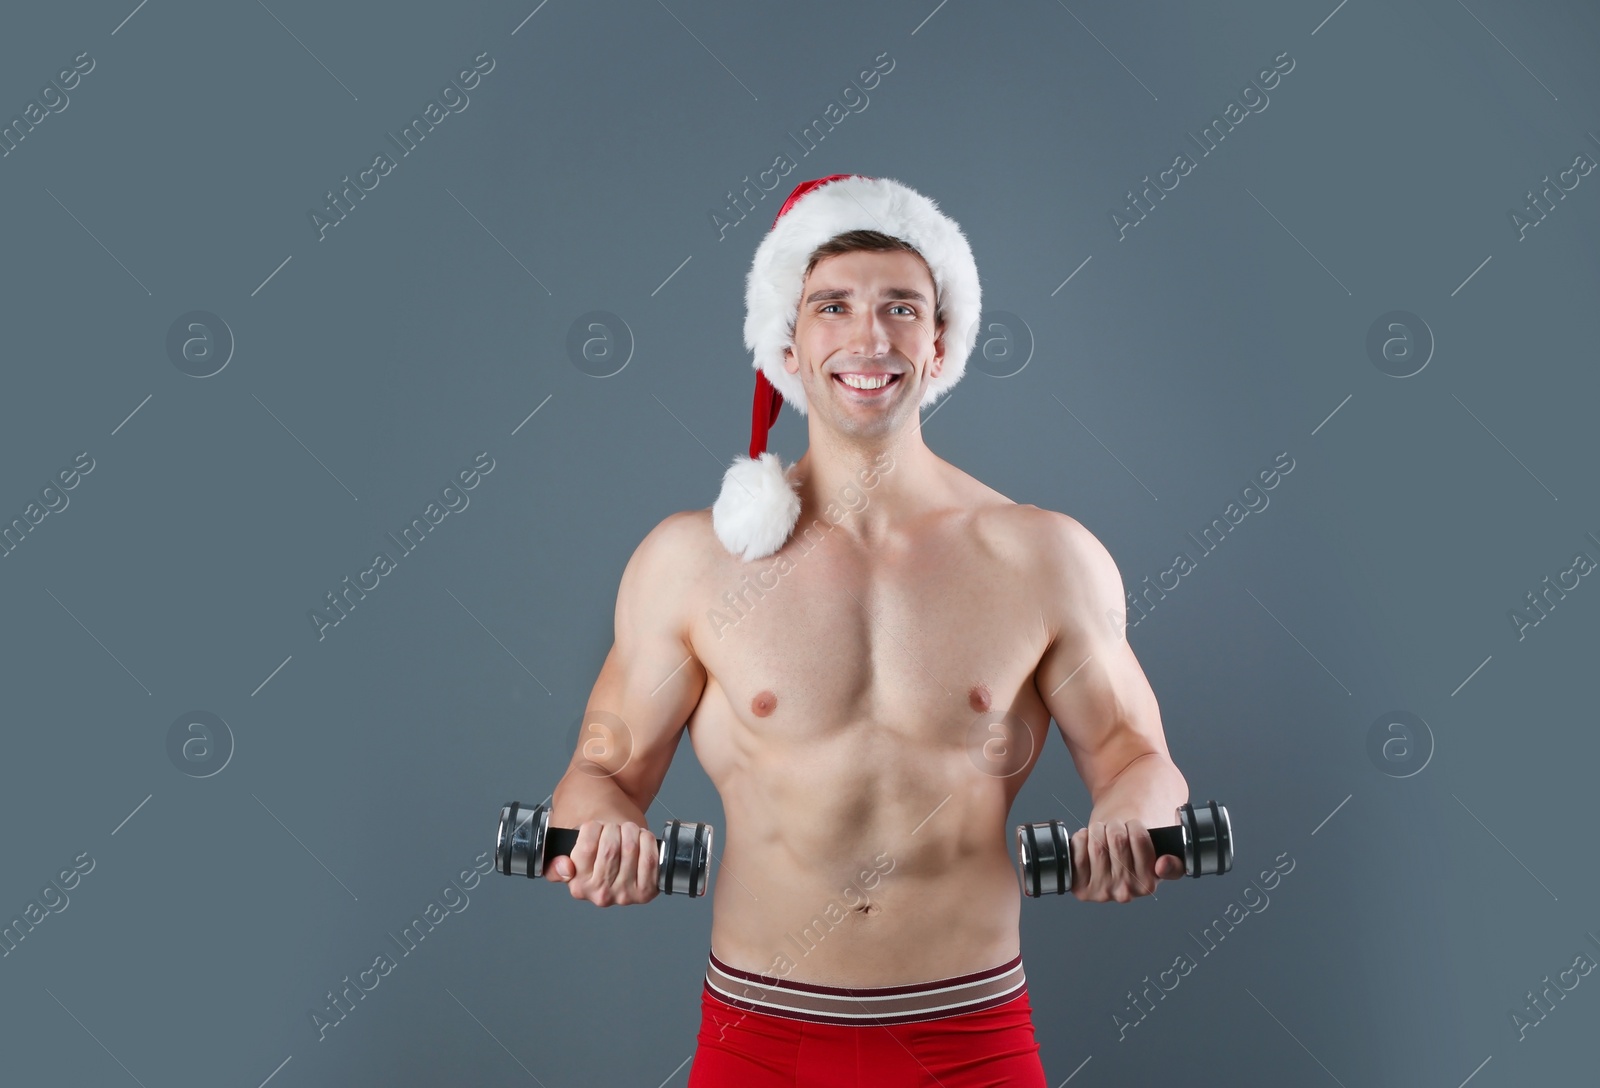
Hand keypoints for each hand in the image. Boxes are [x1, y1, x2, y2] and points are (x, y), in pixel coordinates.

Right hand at [543, 820, 659, 906]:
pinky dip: (647, 840)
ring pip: (630, 848)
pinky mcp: (646, 892)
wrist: (620, 855)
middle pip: (610, 847)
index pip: (586, 846)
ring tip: (626, 831)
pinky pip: (649, 858)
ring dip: (631, 830)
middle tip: (613, 827)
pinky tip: (641, 838)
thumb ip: (555, 864)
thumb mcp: (568, 853)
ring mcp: (624, 895)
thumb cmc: (596, 849)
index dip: (594, 827)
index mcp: (578, 885)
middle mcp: (600, 895)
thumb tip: (565, 869)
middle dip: (614, 827)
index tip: (595, 826)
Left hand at [1069, 818, 1185, 902]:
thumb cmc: (1135, 851)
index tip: (1135, 827)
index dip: (1136, 827)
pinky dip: (1081, 837)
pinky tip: (1089, 842)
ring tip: (1104, 834)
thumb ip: (1173, 864)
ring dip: (1098, 829)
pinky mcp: (1081, 888)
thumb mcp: (1161, 855)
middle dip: (1116, 824)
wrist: (1109, 859)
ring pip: (1097, 843)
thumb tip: (1164, 865)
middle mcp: (1127, 892)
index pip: (1141, 839)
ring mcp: (1103, 892)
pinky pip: (1078, 850)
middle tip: (1118, 828)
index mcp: (1149, 883)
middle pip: (1117, 838)